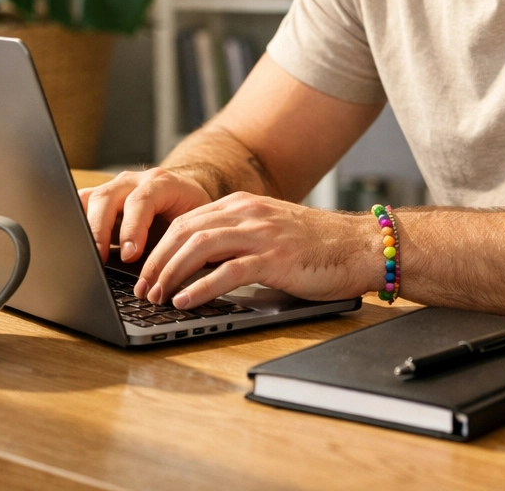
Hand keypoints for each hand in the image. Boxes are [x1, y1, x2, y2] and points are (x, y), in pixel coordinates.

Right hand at [79, 167, 212, 262]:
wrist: (185, 194)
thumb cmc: (189, 213)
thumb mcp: (190, 225)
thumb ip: (177, 242)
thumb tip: (167, 276)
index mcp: (161, 183)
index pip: (142, 200)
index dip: (133, 227)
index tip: (130, 255)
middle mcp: (134, 181)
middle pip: (108, 198)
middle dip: (101, 230)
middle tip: (100, 259)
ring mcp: (115, 187)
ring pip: (90, 199)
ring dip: (84, 226)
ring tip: (83, 254)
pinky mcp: (101, 198)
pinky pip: (82, 204)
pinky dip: (77, 221)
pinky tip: (75, 242)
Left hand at [134, 192, 378, 309]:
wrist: (362, 246)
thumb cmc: (320, 246)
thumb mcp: (272, 232)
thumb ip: (241, 239)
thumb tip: (202, 266)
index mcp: (246, 205)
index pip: (189, 220)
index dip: (161, 245)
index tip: (146, 270)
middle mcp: (249, 213)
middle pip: (186, 231)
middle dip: (158, 261)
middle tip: (142, 288)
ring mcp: (262, 233)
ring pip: (200, 246)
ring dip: (171, 273)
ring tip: (157, 296)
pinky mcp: (275, 257)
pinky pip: (228, 270)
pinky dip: (200, 286)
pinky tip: (185, 300)